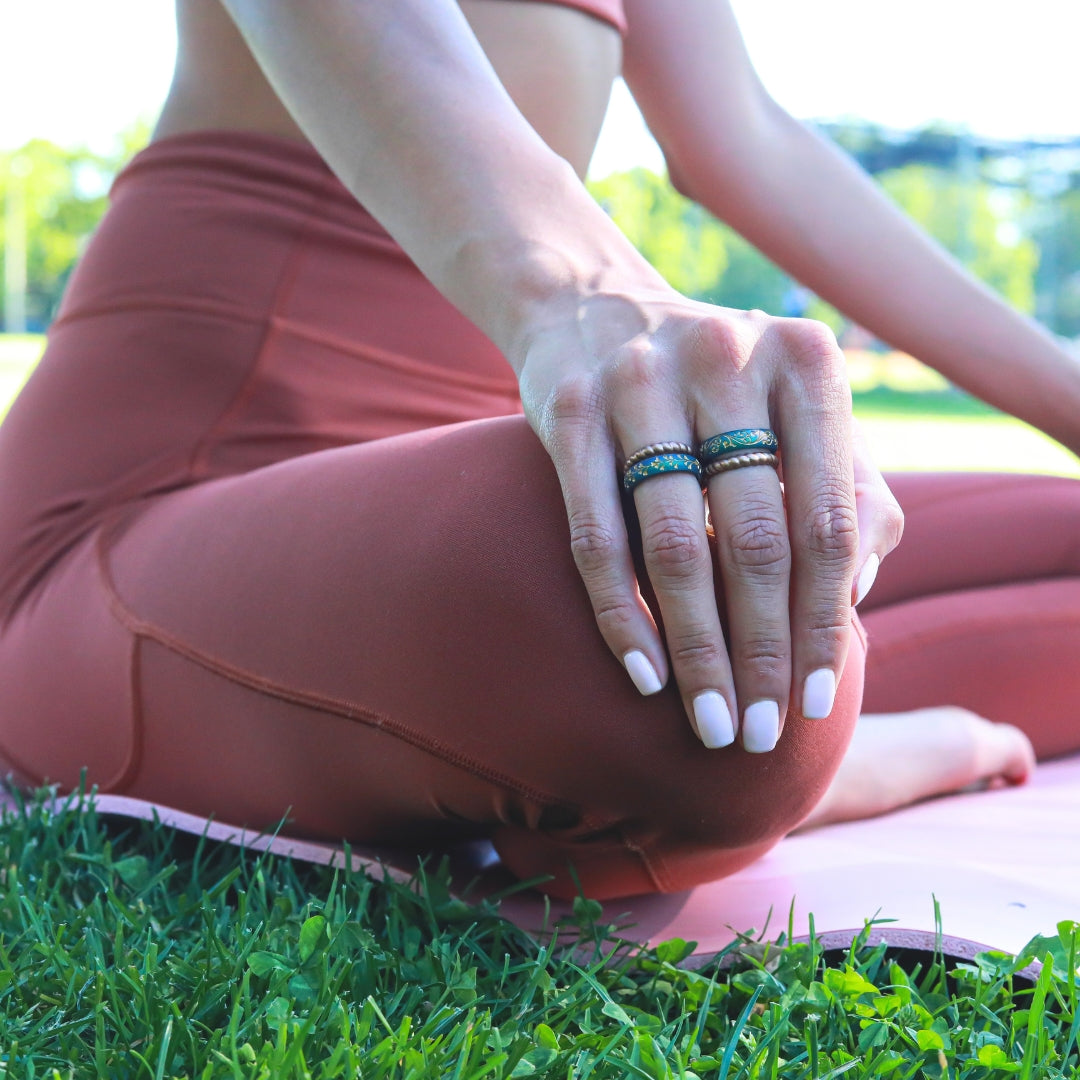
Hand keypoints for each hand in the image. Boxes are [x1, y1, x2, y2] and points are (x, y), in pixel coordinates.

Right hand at [516, 290, 903, 750]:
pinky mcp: (566, 410)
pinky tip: (645, 676)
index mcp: (804, 362)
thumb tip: (849, 602)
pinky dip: (623, 615)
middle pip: (755, 540)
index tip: (818, 703)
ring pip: (675, 545)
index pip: (827, 521)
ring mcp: (638, 381)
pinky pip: (596, 536)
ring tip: (713, 724)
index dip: (824, 622)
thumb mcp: (792, 415)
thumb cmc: (716, 388)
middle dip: (763, 653)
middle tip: (762, 735)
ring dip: (697, 651)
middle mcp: (726, 360)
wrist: (594, 309)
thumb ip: (846, 494)